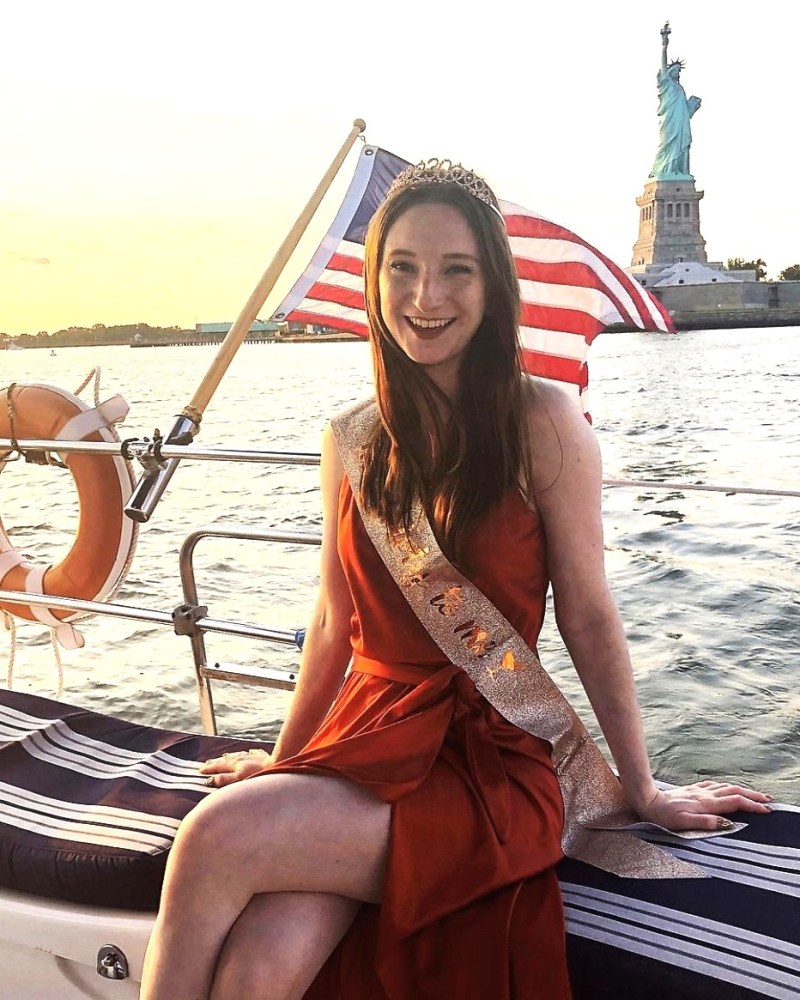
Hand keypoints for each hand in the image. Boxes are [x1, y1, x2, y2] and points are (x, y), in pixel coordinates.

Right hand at [199, 748, 272, 787]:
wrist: (280, 766)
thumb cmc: (259, 776)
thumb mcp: (239, 780)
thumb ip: (224, 780)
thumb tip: (210, 780)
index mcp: (235, 764)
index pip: (218, 766)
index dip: (209, 768)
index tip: (199, 770)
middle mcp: (242, 758)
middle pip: (226, 759)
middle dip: (215, 762)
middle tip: (206, 764)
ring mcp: (253, 756)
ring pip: (237, 755)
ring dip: (228, 758)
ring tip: (222, 758)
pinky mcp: (263, 757)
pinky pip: (252, 753)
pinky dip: (246, 754)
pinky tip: (248, 752)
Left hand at [635, 780, 772, 831]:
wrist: (646, 800)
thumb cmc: (663, 816)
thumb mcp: (683, 823)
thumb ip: (704, 822)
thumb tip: (726, 823)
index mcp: (705, 804)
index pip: (735, 802)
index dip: (752, 805)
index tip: (767, 810)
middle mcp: (704, 795)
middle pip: (734, 791)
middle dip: (753, 795)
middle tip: (768, 800)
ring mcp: (698, 790)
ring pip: (726, 786)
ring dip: (742, 789)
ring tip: (754, 794)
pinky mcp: (691, 789)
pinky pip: (714, 785)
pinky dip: (726, 786)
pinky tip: (725, 787)